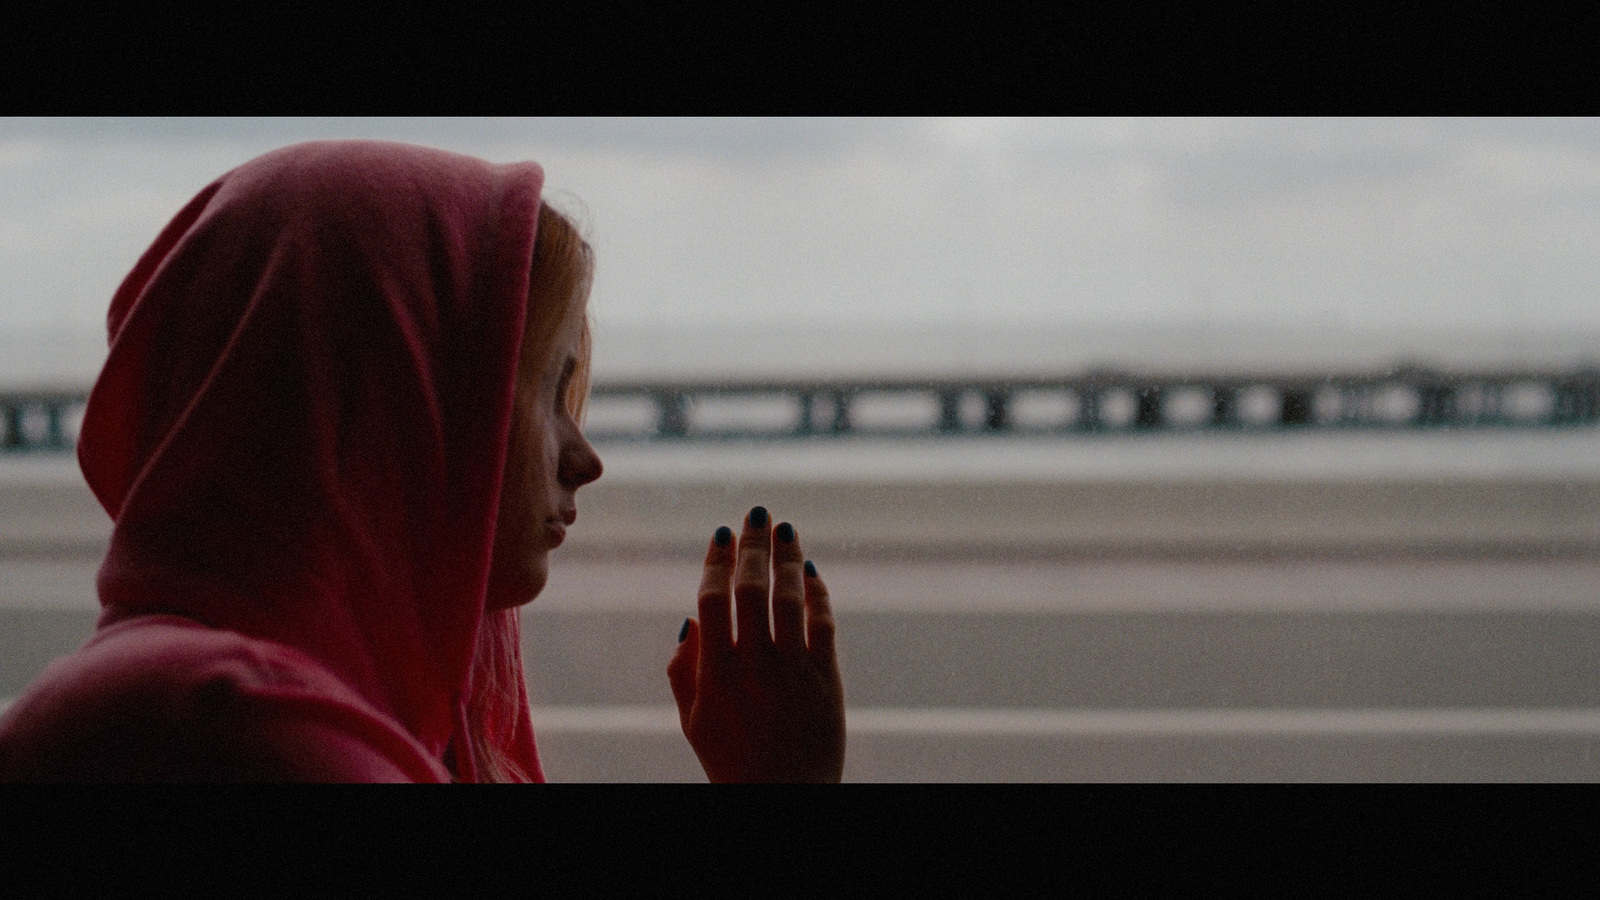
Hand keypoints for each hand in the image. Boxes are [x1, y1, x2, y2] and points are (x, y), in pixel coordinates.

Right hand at [667, 507, 845, 782]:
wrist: (782, 803)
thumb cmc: (732, 761)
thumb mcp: (693, 720)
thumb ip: (683, 669)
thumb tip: (689, 619)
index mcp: (714, 673)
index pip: (712, 599)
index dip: (717, 560)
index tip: (722, 532)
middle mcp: (754, 667)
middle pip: (752, 588)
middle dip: (754, 544)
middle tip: (757, 514)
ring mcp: (794, 672)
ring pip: (791, 599)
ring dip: (789, 558)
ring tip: (786, 530)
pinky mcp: (828, 681)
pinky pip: (824, 625)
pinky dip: (818, 594)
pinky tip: (811, 572)